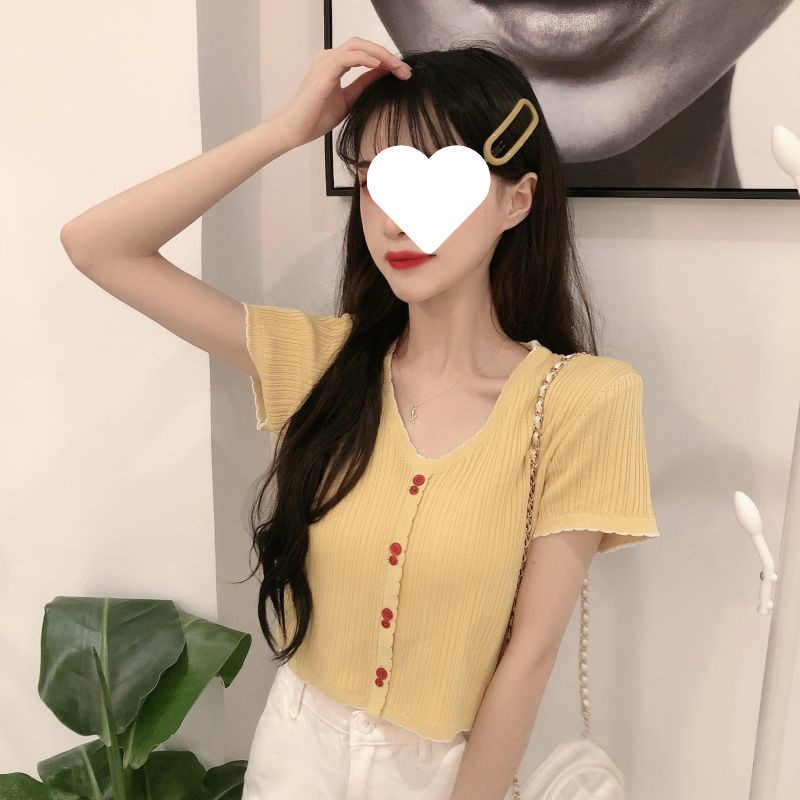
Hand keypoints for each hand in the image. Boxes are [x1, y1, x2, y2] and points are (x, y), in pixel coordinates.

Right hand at [271, 36, 411, 149]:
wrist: (294, 130)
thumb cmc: (315, 118)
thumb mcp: (348, 100)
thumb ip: (363, 86)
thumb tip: (383, 75)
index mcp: (333, 64)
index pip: (363, 53)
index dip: (385, 60)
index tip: (402, 73)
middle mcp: (328, 58)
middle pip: (363, 45)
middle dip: (387, 55)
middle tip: (405, 71)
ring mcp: (325, 62)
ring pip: (358, 47)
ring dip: (382, 56)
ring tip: (398, 69)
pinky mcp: (324, 72)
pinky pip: (349, 57)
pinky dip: (367, 59)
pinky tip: (381, 66)